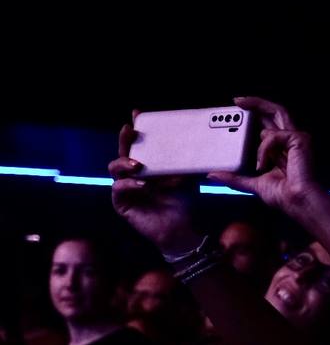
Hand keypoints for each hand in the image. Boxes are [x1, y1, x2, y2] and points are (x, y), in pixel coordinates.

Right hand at [109, 118, 199, 254]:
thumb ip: (187, 163)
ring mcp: (125, 189)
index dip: (135, 130)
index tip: (137, 114)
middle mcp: (133, 175)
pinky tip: (142, 184)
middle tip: (129, 130)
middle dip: (124, 140)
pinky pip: (118, 189)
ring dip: (124, 163)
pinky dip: (129, 185)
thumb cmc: (184, 204)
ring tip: (138, 164)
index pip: (138, 145)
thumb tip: (199, 144)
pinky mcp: (122, 204)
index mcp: (148, 167)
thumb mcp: (187, 179)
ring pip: (114, 168)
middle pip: (123, 152)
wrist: (184, 230)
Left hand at [207, 97, 326, 217]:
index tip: (238, 111)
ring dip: (257, 110)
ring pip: (277, 113)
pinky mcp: (299, 139)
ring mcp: (297, 138)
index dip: (255, 115)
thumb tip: (212, 175)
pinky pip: (272, 136)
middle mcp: (291, 141)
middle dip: (257, 102)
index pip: (268, 125)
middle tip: (237, 101)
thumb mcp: (252, 183)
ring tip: (240, 107)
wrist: (297, 202)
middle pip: (275, 111)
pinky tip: (263, 165)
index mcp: (282, 149)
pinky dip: (264, 149)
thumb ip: (234, 178)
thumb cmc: (284, 196)